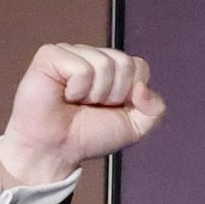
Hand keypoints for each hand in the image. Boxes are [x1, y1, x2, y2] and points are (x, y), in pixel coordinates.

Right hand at [0, 43, 165, 184]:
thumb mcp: (135, 127)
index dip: (131, 93)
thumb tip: (143, 88)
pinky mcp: (50, 55)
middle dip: (114, 94)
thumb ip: (154, 109)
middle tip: (91, 106)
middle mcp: (91, 56)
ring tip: (76, 102)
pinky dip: (77, 89)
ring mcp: (70, 53)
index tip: (112, 107)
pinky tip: (64, 95)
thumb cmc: (88, 136)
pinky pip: (82, 68)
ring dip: (95, 93)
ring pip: (105, 64)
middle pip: (125, 62)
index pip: (139, 66)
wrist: (56, 150)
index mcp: (111, 68)